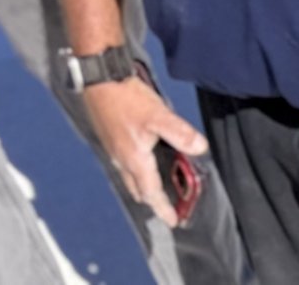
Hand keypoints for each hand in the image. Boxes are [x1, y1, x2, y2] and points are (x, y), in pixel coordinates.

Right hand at [82, 74, 206, 229]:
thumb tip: (200, 148)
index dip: (163, 208)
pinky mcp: (109, 136)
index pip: (151, 193)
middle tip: (168, 204)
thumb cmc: (126, 97)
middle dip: (153, 199)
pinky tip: (144, 157)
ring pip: (129, 176)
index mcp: (134, 159)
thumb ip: (180, 133)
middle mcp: (120, 159)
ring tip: (159, 184)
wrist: (98, 77)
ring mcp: (112, 148)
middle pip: (138, 189)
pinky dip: (136, 170)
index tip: (173, 221)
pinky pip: (123, 163)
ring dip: (144, 185)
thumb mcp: (158, 114)